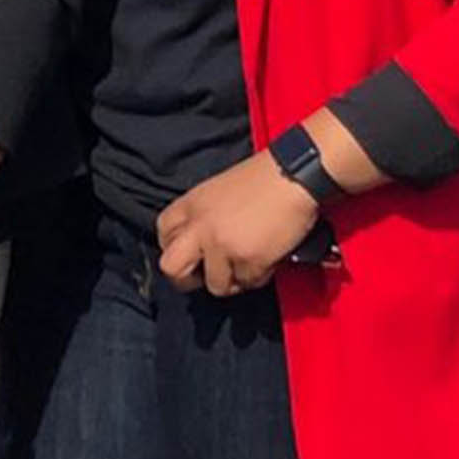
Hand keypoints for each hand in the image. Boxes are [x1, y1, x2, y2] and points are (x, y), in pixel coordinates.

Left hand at [155, 156, 322, 296]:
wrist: (295, 173)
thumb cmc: (264, 178)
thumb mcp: (218, 191)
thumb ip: (204, 216)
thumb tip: (202, 245)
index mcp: (191, 204)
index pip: (163, 234)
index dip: (177, 249)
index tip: (193, 255)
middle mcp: (199, 227)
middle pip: (172, 268)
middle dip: (188, 279)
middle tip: (210, 275)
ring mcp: (221, 246)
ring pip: (215, 285)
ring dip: (234, 279)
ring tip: (251, 261)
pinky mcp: (246, 260)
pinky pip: (248, 282)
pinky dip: (260, 275)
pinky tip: (269, 256)